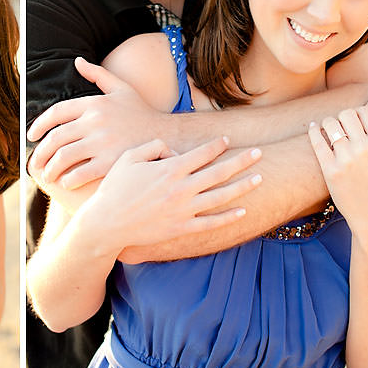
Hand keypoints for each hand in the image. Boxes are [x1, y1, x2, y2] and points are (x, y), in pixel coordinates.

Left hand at [27, 57, 162, 188]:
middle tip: (35, 163)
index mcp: (94, 103)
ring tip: (47, 176)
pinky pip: (80, 173)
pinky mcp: (111, 162)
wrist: (168, 136)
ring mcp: (103, 142)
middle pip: (55, 138)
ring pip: (64, 157)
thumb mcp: (121, 88)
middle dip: (40, 153)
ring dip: (50, 169)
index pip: (56, 112)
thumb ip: (98, 74)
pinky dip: (68, 180)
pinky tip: (65, 183)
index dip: (39, 125)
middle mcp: (95, 121)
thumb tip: (77, 61)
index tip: (31, 136)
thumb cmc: (142, 112)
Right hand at [79, 137, 262, 252]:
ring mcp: (184, 210)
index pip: (202, 153)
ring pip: (221, 196)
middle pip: (220, 172)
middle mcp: (181, 188)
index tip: (227, 139)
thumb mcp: (129, 158)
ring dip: (243, 186)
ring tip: (259, 178)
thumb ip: (154, 146)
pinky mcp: (182, 228)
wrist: (107, 223)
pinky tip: (242, 211)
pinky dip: (229, 217)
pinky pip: (211, 222)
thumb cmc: (115, 188)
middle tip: (259, 153)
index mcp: (169, 169)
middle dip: (242, 161)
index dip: (217, 145)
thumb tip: (173, 150)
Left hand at [308, 106, 367, 235]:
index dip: (359, 113)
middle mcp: (364, 148)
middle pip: (346, 114)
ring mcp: (346, 158)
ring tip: (328, 127)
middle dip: (343, 116)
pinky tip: (313, 127)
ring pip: (330, 125)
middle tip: (342, 124)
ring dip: (327, 122)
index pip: (364, 111)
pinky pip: (316, 142)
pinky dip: (313, 131)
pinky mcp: (330, 170)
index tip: (357, 121)